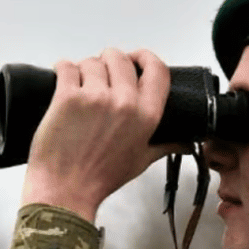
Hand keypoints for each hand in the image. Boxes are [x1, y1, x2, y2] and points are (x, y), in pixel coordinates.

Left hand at [21, 48, 188, 221]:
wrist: (65, 190)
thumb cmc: (100, 178)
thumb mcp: (140, 161)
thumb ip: (165, 146)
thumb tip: (185, 142)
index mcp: (146, 115)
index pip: (157, 69)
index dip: (145, 58)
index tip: (135, 59)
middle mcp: (124, 102)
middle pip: (120, 58)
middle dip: (109, 62)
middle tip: (100, 75)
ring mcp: (95, 97)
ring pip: (91, 62)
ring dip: (84, 70)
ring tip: (79, 86)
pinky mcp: (67, 97)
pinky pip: (66, 67)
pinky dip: (63, 69)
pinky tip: (63, 80)